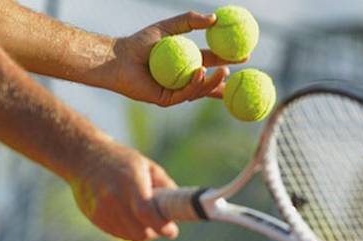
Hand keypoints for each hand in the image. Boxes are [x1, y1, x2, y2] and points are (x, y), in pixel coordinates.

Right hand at [69, 141, 178, 240]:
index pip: (147, 213)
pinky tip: (130, 218)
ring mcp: (102, 209)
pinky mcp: (94, 217)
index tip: (172, 231)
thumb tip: (181, 205)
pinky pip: (118, 233)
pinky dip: (128, 230)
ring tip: (146, 221)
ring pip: (129, 235)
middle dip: (155, 232)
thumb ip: (165, 185)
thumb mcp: (146, 165)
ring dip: (142, 233)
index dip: (162, 227)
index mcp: (130, 181)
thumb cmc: (121, 160)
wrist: (84, 157)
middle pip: (140, 231)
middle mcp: (114, 196)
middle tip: (162, 226)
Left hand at [107, 11, 243, 106]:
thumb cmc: (140, 42)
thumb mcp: (169, 27)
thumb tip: (215, 18)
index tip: (244, 55)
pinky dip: (195, 84)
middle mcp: (182, 79)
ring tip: (224, 71)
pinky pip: (185, 93)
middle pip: (210, 80)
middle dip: (226, 78)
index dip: (228, 60)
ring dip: (213, 82)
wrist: (118, 58)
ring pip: (200, 90)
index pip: (212, 63)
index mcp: (185, 63)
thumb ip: (190, 21)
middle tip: (240, 70)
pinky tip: (201, 73)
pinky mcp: (166, 100)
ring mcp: (175, 91)